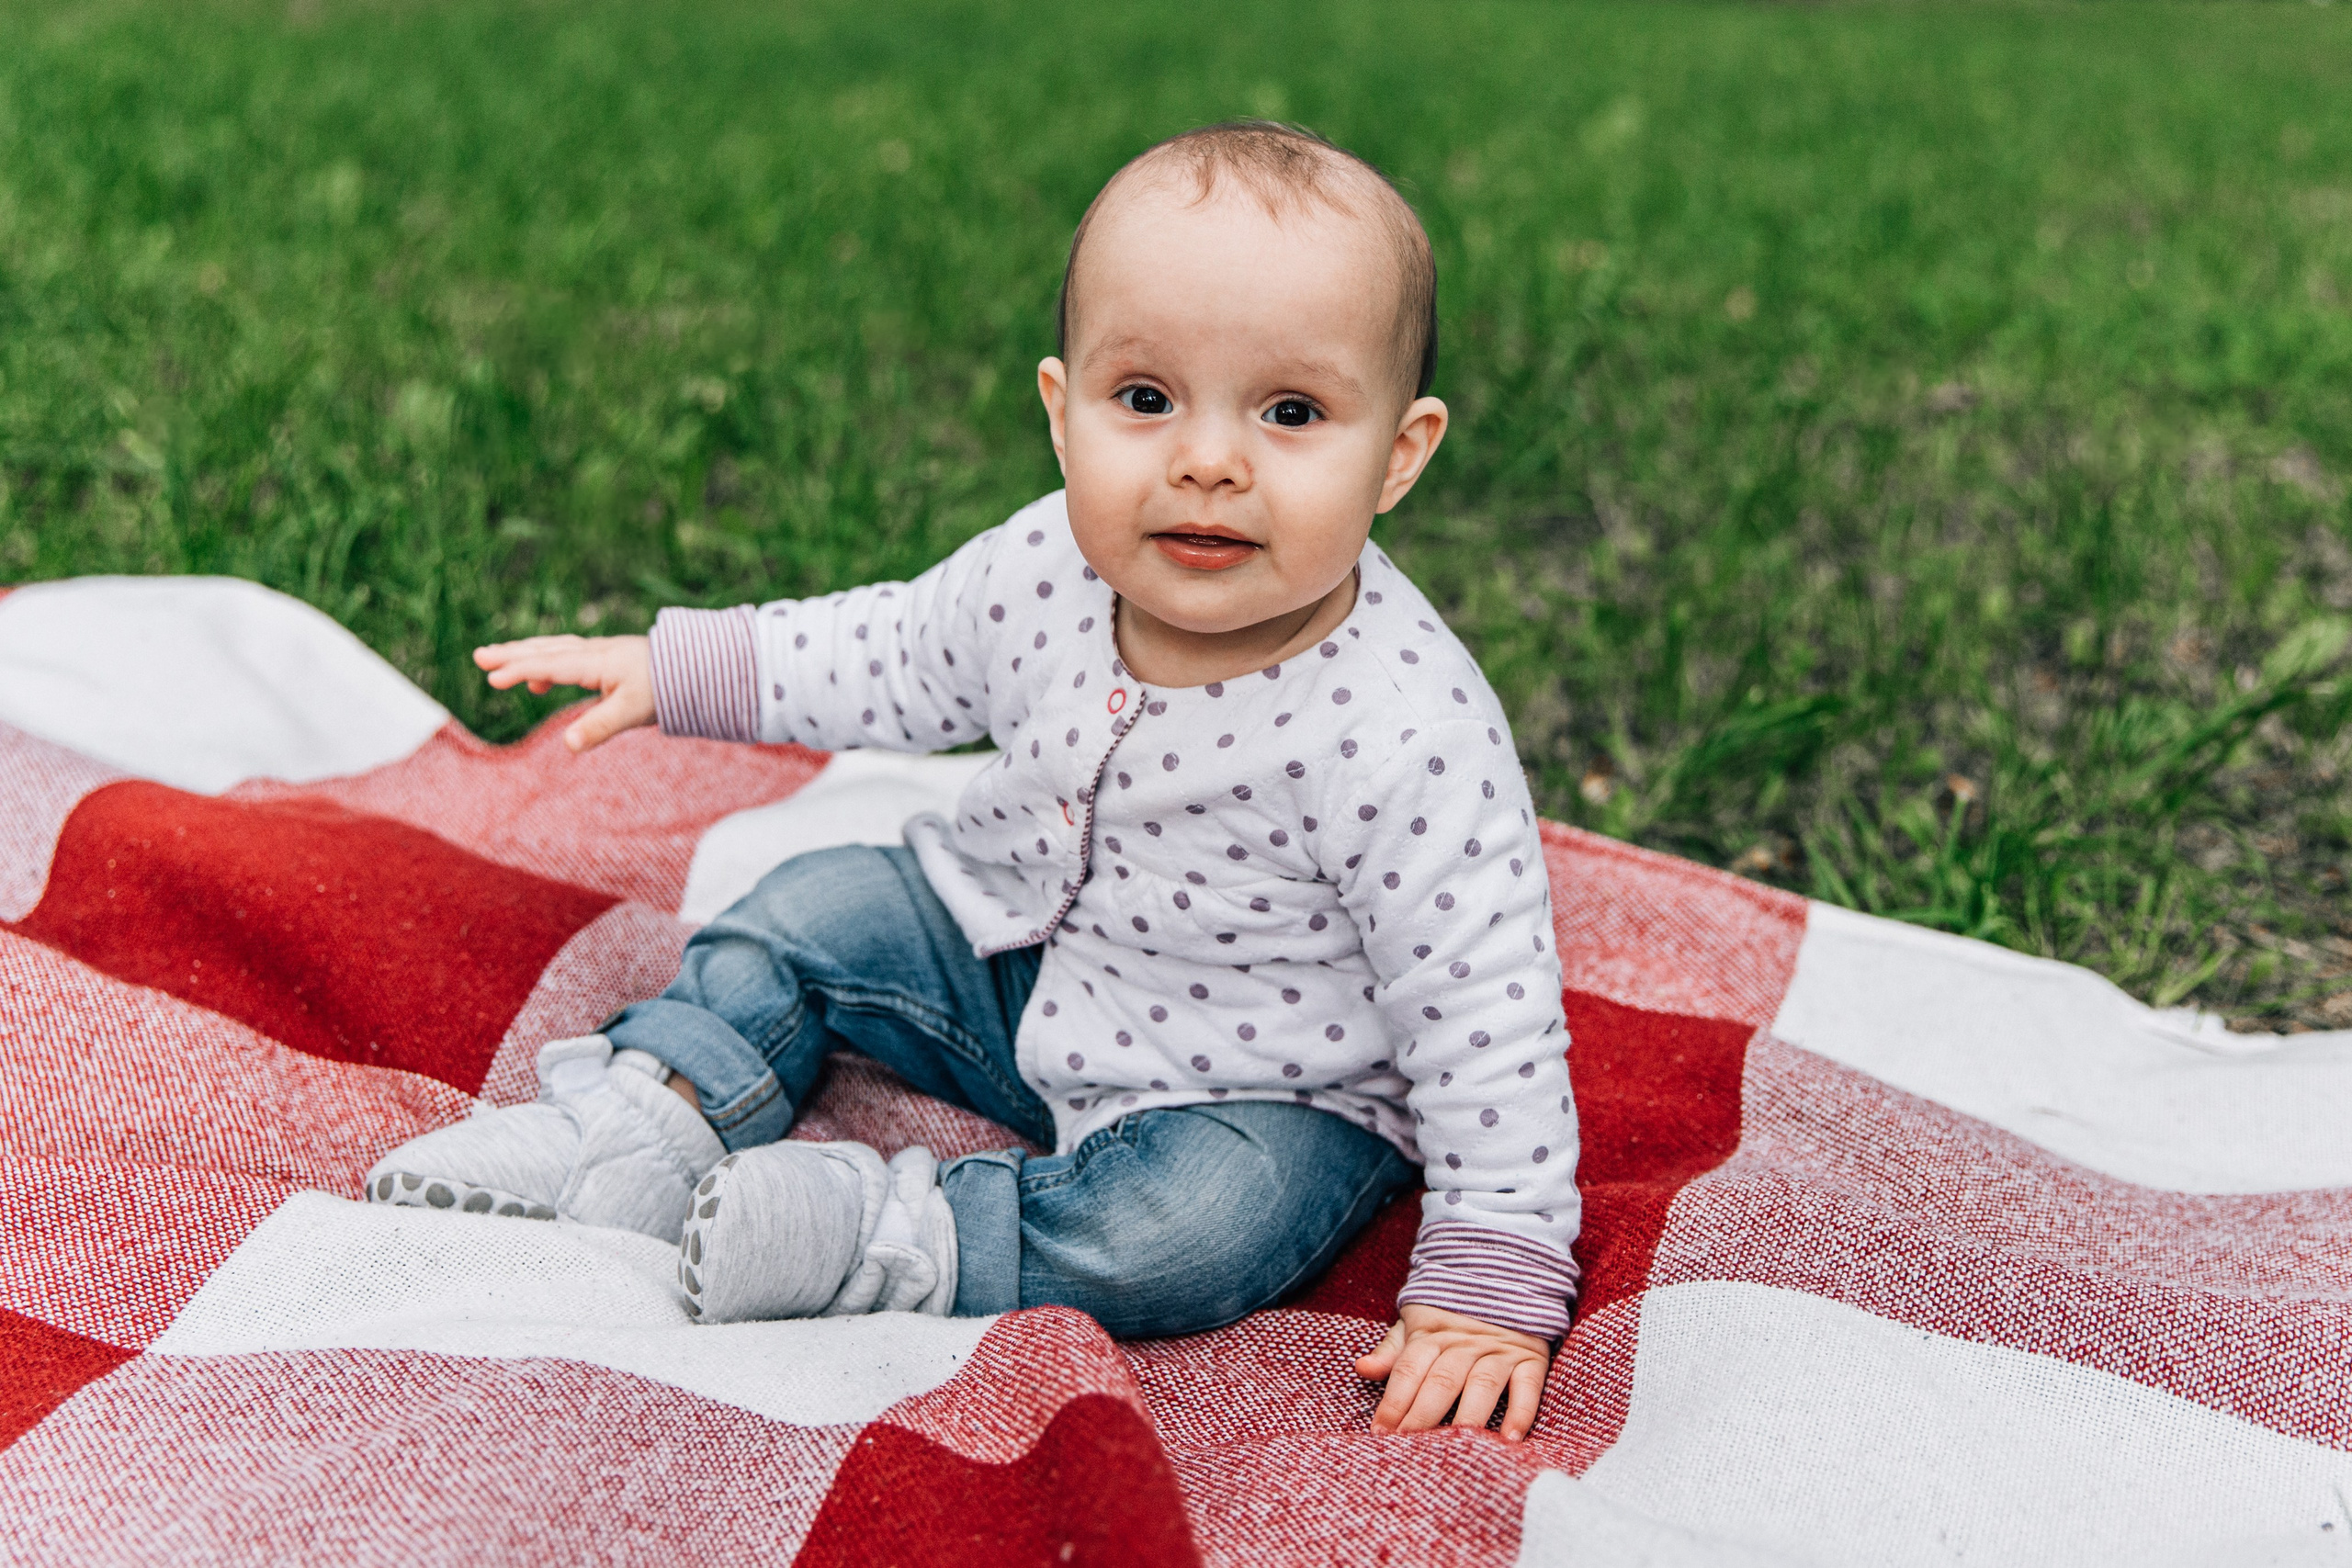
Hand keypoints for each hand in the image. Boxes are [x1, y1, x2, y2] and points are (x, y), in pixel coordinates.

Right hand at [475, 635, 655, 752]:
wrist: (697, 668)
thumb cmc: (666, 689)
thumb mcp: (633, 712)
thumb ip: (599, 727)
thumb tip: (568, 746)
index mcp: (597, 663)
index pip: (551, 665)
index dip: (521, 670)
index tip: (493, 677)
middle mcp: (595, 652)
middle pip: (547, 651)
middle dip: (513, 655)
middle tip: (480, 657)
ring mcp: (602, 652)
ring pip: (555, 650)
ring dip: (527, 655)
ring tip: (499, 664)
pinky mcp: (609, 658)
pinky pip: (569, 656)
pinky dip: (548, 663)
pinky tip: (542, 683)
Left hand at [1356, 1303, 1551, 1442]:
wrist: (1503, 1277)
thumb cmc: (1450, 1315)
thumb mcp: (1417, 1324)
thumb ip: (1392, 1350)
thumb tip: (1361, 1369)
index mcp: (1432, 1334)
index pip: (1409, 1370)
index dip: (1393, 1401)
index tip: (1380, 1432)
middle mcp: (1465, 1343)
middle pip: (1442, 1381)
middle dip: (1423, 1415)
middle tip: (1409, 1447)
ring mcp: (1499, 1350)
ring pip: (1482, 1384)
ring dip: (1469, 1416)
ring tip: (1456, 1446)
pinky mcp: (1531, 1357)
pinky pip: (1527, 1385)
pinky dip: (1521, 1411)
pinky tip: (1510, 1438)